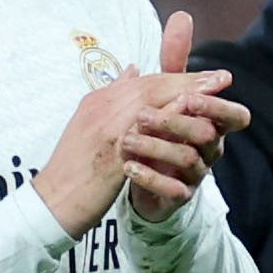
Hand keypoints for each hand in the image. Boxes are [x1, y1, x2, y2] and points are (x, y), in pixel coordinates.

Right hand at [33, 53, 229, 238]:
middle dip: (187, 80)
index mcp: (96, 101)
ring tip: (215, 98)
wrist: (52, 202)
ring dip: (185, 98)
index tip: (208, 75)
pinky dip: (169, 126)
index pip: (143, 81)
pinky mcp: (108, 156)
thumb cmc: (75, 168)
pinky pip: (143, 136)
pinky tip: (192, 127)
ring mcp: (102, 131)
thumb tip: (133, 71)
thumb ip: (114, 99)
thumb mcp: (90, 125)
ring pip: (149, 105)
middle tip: (221, 79)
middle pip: (149, 87)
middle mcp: (99, 109)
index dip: (177, 76)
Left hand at [124, 11, 249, 222]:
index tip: (189, 97)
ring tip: (126, 140)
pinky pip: (172, 190)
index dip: (218, 107)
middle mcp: (210, 148)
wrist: (142, 174)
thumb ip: (175, 59)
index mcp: (212, 122)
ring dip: (156, 147)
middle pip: (209, 137)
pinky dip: (149, 178)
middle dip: (178, 123)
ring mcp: (195, 174)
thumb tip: (181, 16)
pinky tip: (127, 167)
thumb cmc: (160, 126)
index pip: (235, 117)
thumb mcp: (165, 91)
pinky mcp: (177, 196)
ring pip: (189, 161)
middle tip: (143, 115)